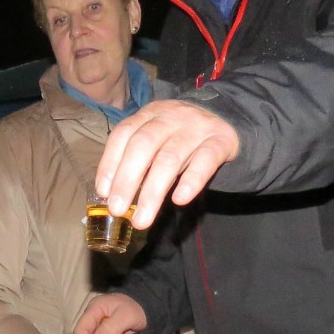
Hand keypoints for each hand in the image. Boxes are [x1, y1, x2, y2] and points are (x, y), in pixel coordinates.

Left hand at [95, 99, 240, 230]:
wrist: (229, 121)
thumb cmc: (183, 137)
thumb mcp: (158, 139)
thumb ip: (137, 158)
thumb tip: (111, 193)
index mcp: (150, 114)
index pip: (123, 134)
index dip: (110, 163)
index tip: (104, 192)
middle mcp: (171, 117)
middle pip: (143, 145)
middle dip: (127, 180)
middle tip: (118, 210)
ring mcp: (197, 127)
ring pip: (170, 158)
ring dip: (152, 192)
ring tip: (142, 219)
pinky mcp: (221, 141)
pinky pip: (205, 161)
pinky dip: (191, 181)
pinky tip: (179, 200)